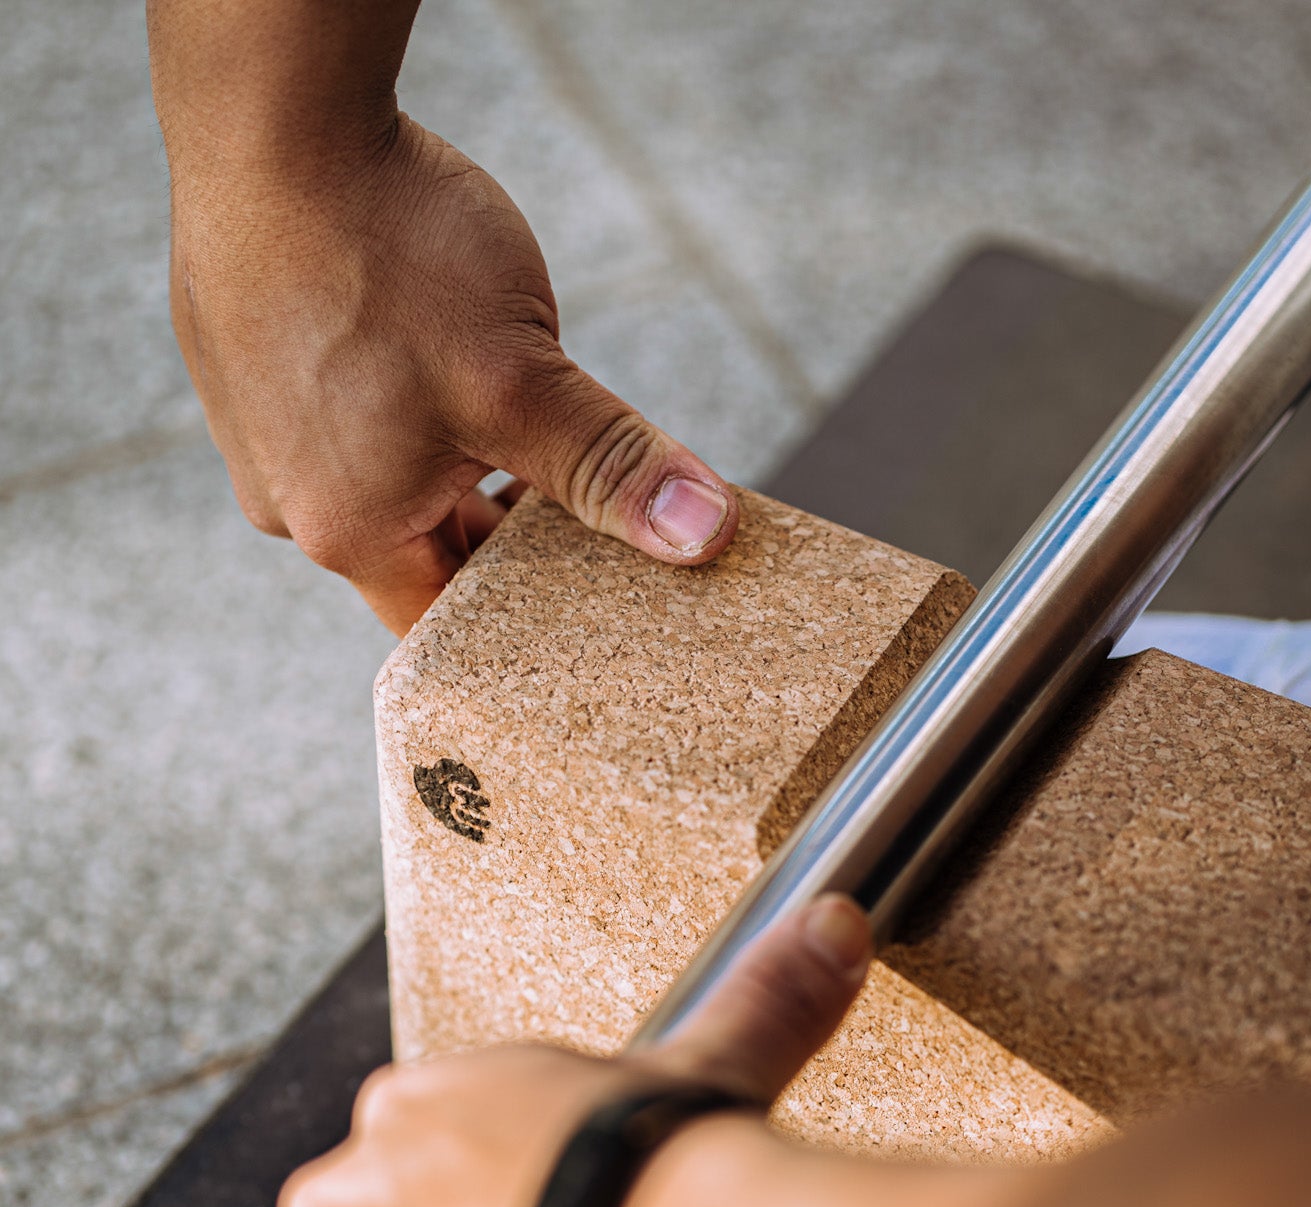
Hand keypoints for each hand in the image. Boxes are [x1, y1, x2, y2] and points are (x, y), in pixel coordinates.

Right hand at [165, 114, 738, 633]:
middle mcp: (288, 501)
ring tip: (514, 405)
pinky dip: (402, 400)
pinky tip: (440, 346)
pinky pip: (343, 414)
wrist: (266, 116)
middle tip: (580, 495)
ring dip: (458, 455)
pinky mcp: (247, 364)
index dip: (527, 620)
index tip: (593, 594)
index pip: (452, 627)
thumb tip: (705, 533)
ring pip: (386, 477)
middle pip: (421, 551)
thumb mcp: (524, 374)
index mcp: (347, 534)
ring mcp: (256, 431)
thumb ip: (612, 465)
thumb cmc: (385, 251)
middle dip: (503, 526)